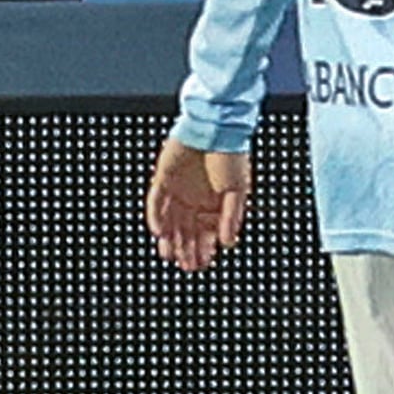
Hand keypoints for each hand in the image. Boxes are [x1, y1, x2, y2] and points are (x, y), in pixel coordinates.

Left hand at [144, 138, 249, 268]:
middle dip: (187, 250)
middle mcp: (193, 200)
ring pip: (169, 222)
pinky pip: (156, 204)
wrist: (216, 127)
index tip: (203, 265)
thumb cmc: (231, 155)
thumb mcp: (238, 190)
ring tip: (169, 255)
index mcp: (213, 204)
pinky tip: (160, 233)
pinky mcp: (162, 180)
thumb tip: (229, 242)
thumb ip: (232, 217)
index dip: (204, 250)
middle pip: (186, 232)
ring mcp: (177, 192)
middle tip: (187, 266)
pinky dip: (156, 219)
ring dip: (169, 240)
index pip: (206, 233)